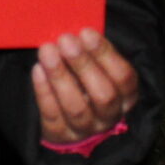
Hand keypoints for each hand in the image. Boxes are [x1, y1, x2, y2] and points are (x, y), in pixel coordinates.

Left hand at [31, 26, 138, 144]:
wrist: (68, 119)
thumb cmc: (84, 79)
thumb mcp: (96, 65)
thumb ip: (91, 50)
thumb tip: (75, 30)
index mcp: (125, 95)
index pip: (124, 78)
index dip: (106, 55)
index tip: (86, 32)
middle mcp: (109, 115)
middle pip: (103, 95)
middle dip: (83, 65)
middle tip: (66, 40)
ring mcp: (86, 128)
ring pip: (76, 108)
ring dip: (60, 76)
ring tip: (47, 51)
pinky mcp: (60, 135)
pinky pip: (52, 114)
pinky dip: (44, 91)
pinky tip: (38, 70)